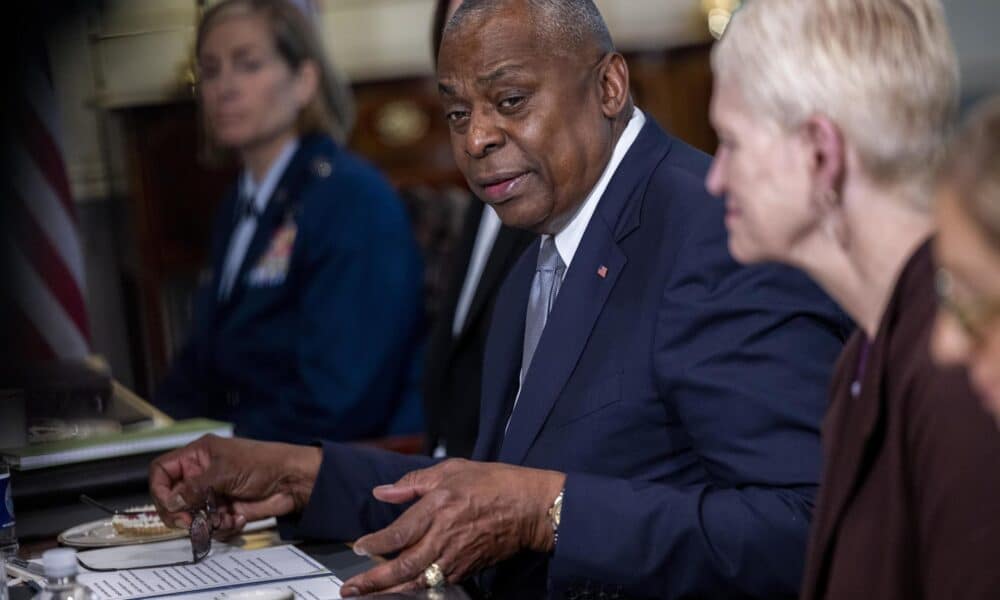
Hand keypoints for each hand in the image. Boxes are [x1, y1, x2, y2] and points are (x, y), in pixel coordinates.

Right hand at [149, 434, 321, 536]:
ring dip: (204, 522)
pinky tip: (237, 518)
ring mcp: (213, 494)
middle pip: (173, 499)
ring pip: (192, 517)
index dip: (159, 489)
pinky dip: (221, 526)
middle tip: (190, 521)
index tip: (169, 505)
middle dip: (180, 513)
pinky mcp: (225, 511)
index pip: (162, 471)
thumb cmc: (263, 463)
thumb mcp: (224, 471)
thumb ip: (194, 487)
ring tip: (223, 517)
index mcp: (198, 456)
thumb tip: (171, 501)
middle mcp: (202, 475)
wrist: (292, 481)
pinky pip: (211, 526)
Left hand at [340, 459, 564, 596]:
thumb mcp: (453, 470)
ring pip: (417, 581)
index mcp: (439, 507)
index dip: (375, 544)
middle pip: (403, 565)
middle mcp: (444, 536)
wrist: (530, 508)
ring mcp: (456, 557)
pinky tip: (401, 590)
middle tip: (350, 589)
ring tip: (367, 596)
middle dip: (373, 581)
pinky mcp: (466, 569)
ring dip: (390, 591)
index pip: (398, 532)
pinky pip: (435, 583)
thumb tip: (383, 492)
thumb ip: (414, 482)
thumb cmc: (494, 484)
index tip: (359, 548)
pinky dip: (415, 589)